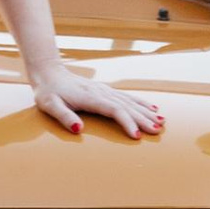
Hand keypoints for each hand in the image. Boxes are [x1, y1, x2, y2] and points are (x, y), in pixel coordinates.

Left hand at [26, 55, 164, 140]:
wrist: (48, 72)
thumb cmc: (48, 91)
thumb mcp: (50, 105)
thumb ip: (64, 117)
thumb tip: (79, 129)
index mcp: (90, 97)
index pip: (114, 110)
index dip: (127, 122)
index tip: (137, 136)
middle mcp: (101, 92)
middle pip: (127, 106)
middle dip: (144, 119)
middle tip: (158, 131)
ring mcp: (105, 90)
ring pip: (130, 101)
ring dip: (146, 111)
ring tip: (161, 121)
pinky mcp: (105, 90)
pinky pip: (127, 97)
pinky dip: (141, 102)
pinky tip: (152, 107)